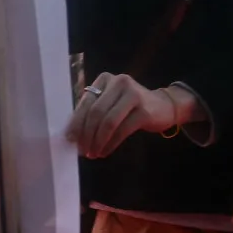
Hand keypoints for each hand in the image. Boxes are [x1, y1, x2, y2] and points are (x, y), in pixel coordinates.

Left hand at [66, 73, 193, 158]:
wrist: (164, 106)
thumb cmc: (129, 106)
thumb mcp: (109, 102)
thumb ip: (91, 112)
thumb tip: (70, 134)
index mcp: (105, 79)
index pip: (85, 103)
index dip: (76, 123)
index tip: (69, 140)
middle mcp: (119, 82)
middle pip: (95, 113)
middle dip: (86, 135)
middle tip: (82, 150)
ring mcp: (133, 95)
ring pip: (108, 122)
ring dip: (98, 141)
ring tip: (93, 153)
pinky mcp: (144, 111)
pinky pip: (122, 131)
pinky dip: (110, 144)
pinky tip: (105, 151)